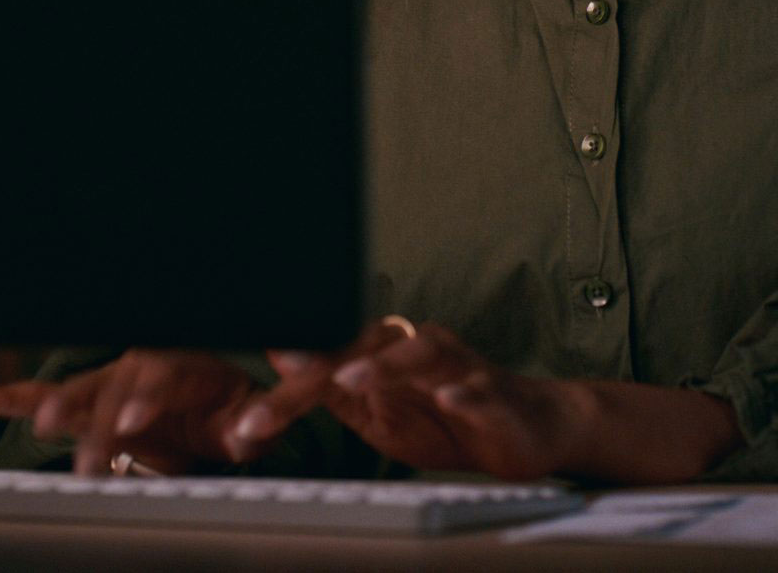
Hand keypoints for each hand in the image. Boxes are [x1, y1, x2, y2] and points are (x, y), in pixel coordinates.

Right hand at [0, 349, 268, 475]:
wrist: (211, 402)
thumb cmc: (229, 411)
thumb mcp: (248, 421)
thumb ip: (247, 430)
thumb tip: (244, 435)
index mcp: (183, 367)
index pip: (162, 375)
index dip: (145, 397)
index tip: (131, 424)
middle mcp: (139, 368)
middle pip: (114, 389)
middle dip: (98, 421)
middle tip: (87, 456)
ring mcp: (108, 383)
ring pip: (77, 392)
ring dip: (55, 407)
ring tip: (41, 425)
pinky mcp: (84, 403)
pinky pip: (40, 397)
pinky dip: (7, 400)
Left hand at [297, 319, 588, 480]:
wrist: (530, 427)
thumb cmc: (449, 418)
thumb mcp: (377, 412)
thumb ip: (332, 387)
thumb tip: (282, 355)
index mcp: (384, 354)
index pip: (327, 365)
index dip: (286, 391)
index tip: (247, 418)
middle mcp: (417, 349)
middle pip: (362, 350)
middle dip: (317, 374)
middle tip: (276, 402)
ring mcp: (458, 368)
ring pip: (420, 354)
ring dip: (383, 365)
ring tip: (349, 379)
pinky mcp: (496, 394)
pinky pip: (480, 391)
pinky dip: (464, 395)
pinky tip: (447, 402)